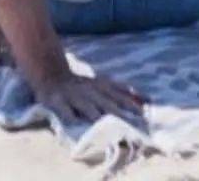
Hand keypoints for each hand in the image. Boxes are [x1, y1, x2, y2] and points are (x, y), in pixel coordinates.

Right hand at [29, 64, 146, 129]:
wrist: (52, 73)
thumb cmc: (83, 85)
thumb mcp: (103, 83)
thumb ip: (122, 91)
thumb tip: (147, 98)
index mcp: (101, 85)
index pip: (119, 94)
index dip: (131, 103)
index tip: (144, 113)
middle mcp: (89, 90)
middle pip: (106, 103)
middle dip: (118, 113)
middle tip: (128, 124)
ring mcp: (73, 95)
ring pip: (86, 106)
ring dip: (95, 114)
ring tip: (104, 124)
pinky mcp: (57, 101)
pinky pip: (64, 109)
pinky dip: (69, 115)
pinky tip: (73, 122)